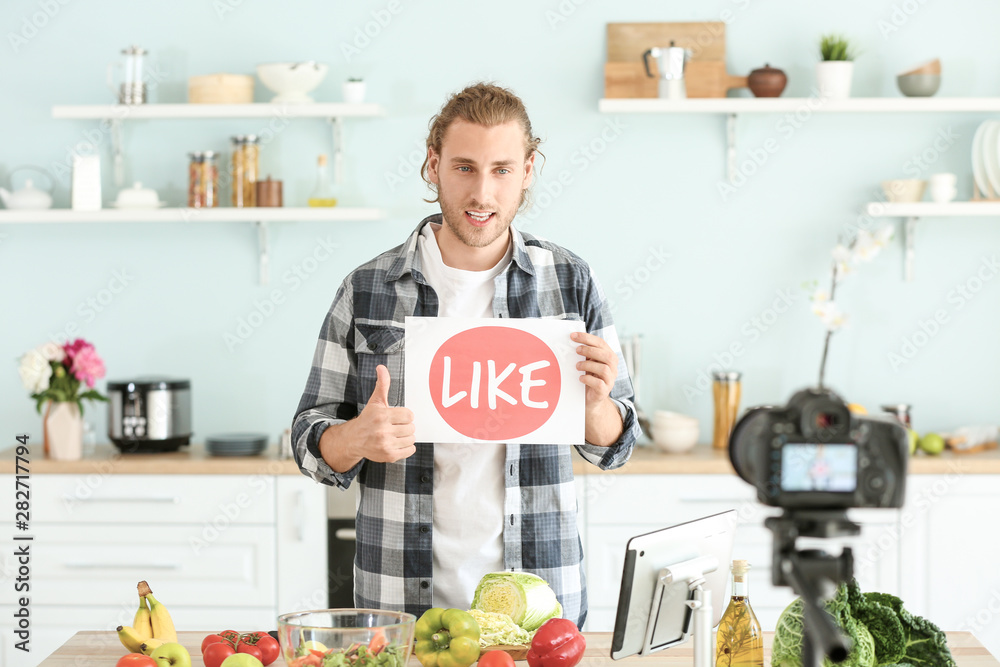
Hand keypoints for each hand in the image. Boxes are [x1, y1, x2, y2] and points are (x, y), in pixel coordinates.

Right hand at [353, 364, 416, 462]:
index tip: (397, 417)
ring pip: (411, 438)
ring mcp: (386, 445)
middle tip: (395, 427)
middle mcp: (383, 431)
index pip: (409, 415)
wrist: (354, 440)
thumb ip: (382, 385)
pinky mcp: (389, 456)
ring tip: (395, 435)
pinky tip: (397, 443)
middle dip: (405, 426)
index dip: (405, 416)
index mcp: (381, 416)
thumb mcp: (375, 401)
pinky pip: (410, 450)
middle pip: (411, 427)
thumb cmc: (368, 419)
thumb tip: (381, 367)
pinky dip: (407, 447)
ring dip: (406, 437)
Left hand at [572, 331, 623, 446]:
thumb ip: (585, 353)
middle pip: (606, 355)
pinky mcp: (604, 391)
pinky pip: (598, 383)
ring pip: (604, 369)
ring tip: (577, 366)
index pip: (601, 343)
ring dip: (588, 365)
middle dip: (589, 350)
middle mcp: (613, 368)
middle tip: (576, 350)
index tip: (573, 336)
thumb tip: (572, 340)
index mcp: (609, 357)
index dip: (587, 338)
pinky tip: (580, 378)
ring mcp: (610, 380)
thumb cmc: (588, 377)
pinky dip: (588, 379)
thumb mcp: (588, 363)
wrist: (591, 400)